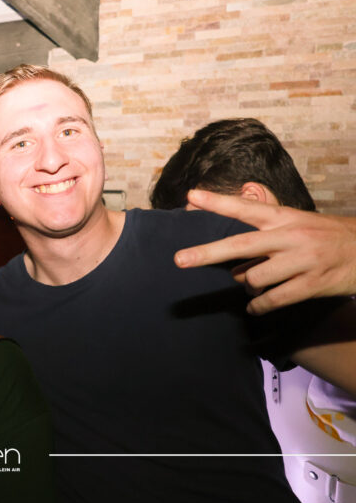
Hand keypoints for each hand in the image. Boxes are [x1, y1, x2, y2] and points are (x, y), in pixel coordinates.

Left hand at [174, 190, 355, 313]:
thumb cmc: (323, 236)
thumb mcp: (296, 221)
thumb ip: (265, 229)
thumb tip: (231, 253)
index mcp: (284, 218)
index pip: (245, 208)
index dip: (218, 201)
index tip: (191, 196)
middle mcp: (290, 237)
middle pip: (241, 245)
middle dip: (207, 253)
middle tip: (179, 260)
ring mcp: (301, 261)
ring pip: (255, 278)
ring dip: (246, 285)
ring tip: (254, 284)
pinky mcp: (311, 285)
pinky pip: (273, 299)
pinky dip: (259, 306)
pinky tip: (255, 306)